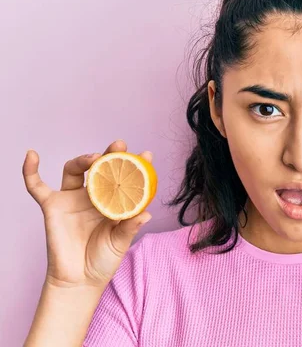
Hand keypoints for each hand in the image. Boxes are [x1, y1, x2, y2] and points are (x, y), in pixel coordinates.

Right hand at [22, 140, 152, 288]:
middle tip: (120, 146)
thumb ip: (130, 227)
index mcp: (113, 201)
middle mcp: (93, 195)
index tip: (147, 155)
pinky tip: (32, 155)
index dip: (135, 165)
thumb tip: (146, 214)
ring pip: (74, 169)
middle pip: (100, 167)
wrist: (79, 280)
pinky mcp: (52, 206)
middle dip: (110, 154)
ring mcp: (72, 199)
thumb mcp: (120, 243)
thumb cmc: (103, 260)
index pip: (124, 178)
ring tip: (95, 158)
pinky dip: (30, 170)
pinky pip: (36, 186)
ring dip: (83, 159)